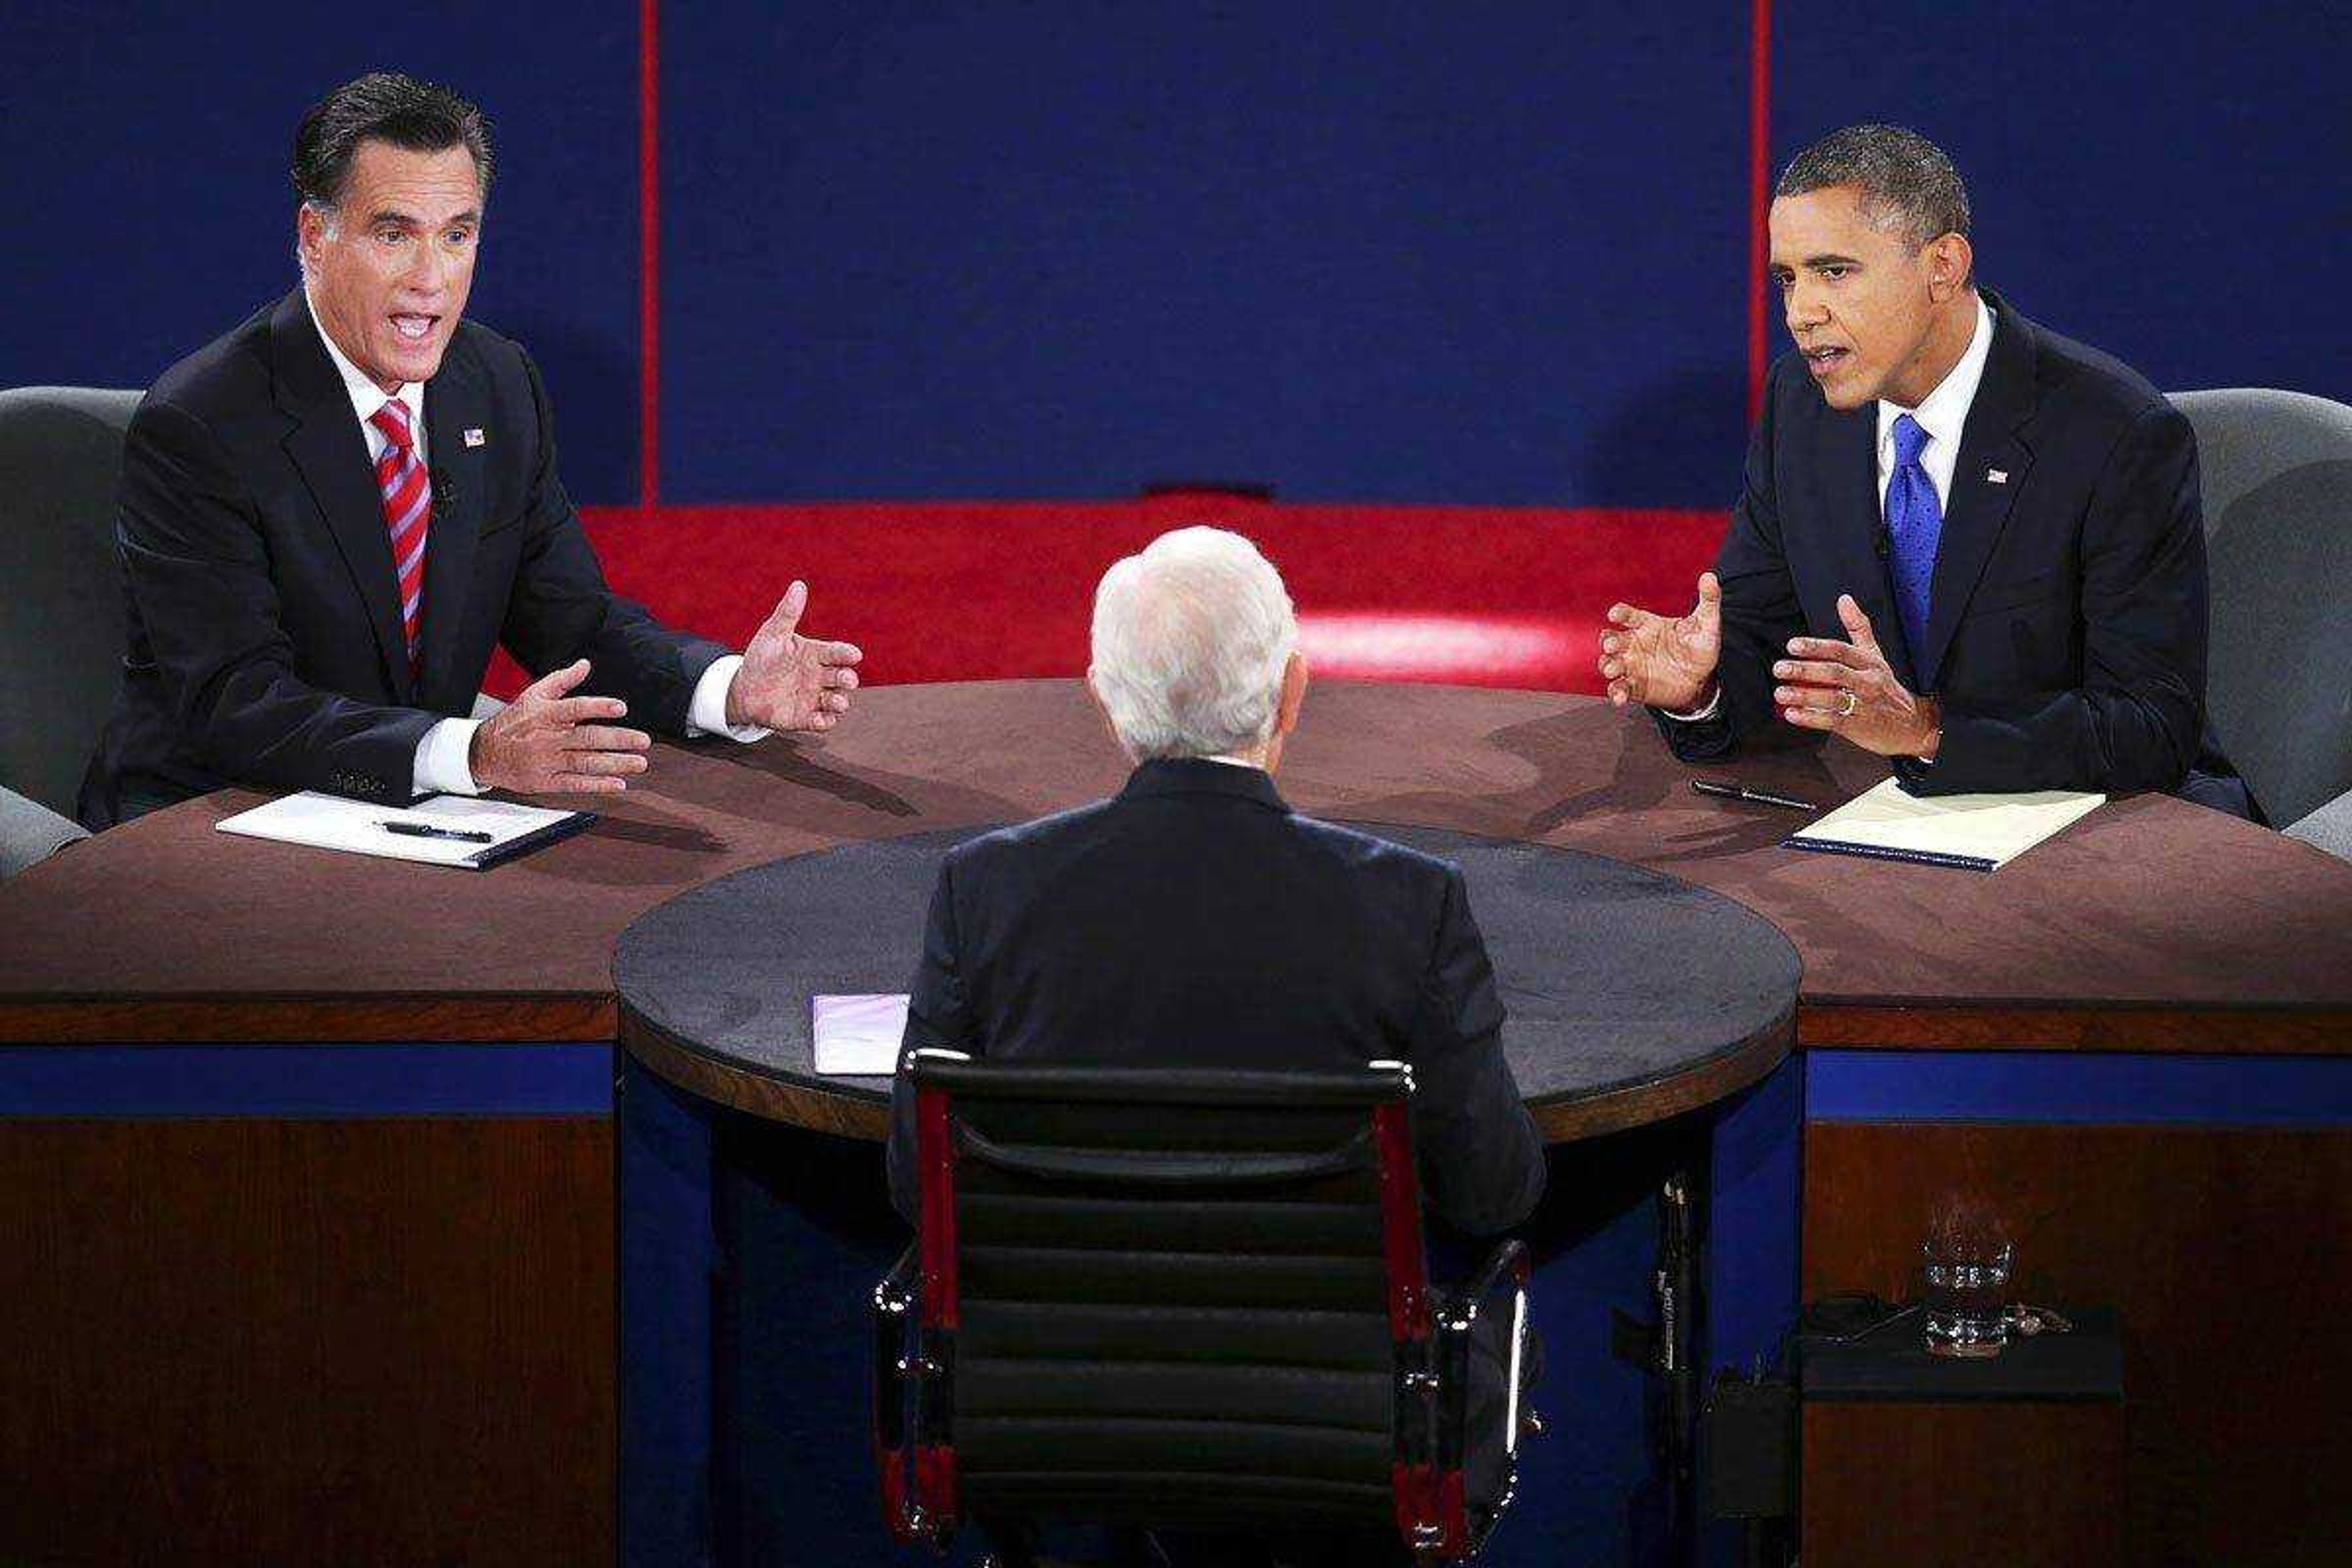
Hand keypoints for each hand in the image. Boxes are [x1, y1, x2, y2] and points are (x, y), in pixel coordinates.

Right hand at [469, 659, 650, 792]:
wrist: (483, 752)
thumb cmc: (514, 722)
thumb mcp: (533, 694)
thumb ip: (562, 680)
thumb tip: (585, 664)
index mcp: (546, 714)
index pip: (575, 708)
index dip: (598, 707)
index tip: (621, 707)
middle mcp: (548, 738)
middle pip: (587, 738)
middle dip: (618, 740)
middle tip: (643, 741)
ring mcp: (547, 761)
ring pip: (585, 762)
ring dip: (615, 764)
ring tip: (638, 763)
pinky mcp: (545, 781)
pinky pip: (575, 783)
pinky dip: (597, 785)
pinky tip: (617, 784)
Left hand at [725, 580, 863, 732]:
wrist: (745, 689)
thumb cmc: (762, 658)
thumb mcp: (772, 635)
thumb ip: (787, 613)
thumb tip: (798, 585)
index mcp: (816, 654)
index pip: (836, 652)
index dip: (846, 654)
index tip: (854, 654)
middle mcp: (821, 676)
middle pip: (842, 677)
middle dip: (847, 679)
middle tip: (847, 679)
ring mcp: (816, 697)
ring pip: (837, 701)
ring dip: (840, 702)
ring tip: (836, 701)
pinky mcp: (807, 717)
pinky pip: (822, 722)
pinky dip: (825, 722)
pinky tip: (821, 720)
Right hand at [1600, 572, 1722, 711]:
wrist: (1701, 681)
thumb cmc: (1699, 648)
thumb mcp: (1707, 624)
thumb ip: (1708, 600)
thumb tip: (1710, 576)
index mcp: (1648, 625)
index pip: (1629, 616)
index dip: (1620, 613)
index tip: (1615, 614)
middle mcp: (1635, 644)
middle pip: (1612, 639)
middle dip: (1608, 641)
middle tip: (1612, 645)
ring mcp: (1632, 666)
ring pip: (1609, 662)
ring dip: (1608, 665)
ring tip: (1614, 670)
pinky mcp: (1634, 686)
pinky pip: (1619, 688)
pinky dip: (1616, 693)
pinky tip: (1620, 698)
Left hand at [1774, 595, 1941, 757]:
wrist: (1911, 724)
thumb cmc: (1885, 687)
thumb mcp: (1876, 655)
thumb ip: (1858, 627)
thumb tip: (1844, 599)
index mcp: (1869, 662)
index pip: (1841, 650)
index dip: (1816, 647)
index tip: (1792, 645)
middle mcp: (1867, 682)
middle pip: (1835, 673)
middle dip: (1805, 670)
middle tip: (1779, 667)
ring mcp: (1863, 705)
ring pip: (1832, 698)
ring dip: (1804, 695)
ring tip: (1781, 692)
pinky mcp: (1858, 727)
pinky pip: (1832, 721)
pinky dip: (1811, 718)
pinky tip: (1792, 714)